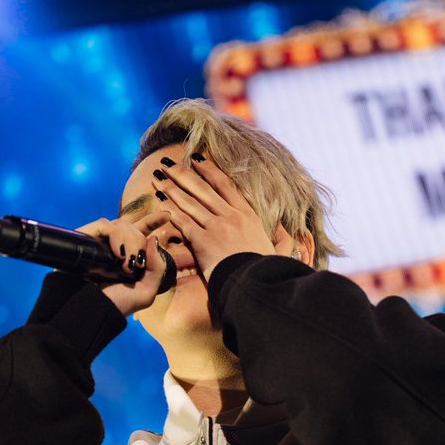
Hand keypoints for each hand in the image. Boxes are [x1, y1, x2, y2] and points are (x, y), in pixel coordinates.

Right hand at [75, 207, 171, 315]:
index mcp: (130, 257)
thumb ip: (157, 268)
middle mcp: (115, 247)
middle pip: (133, 227)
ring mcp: (100, 242)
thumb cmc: (118, 305)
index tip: (167, 215)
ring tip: (126, 262)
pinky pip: (104, 224)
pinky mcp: (85, 239)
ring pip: (120, 224)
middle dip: (140, 241)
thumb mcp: (146, 292)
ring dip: (130, 240)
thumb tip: (153, 238)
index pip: (142, 232)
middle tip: (137, 262)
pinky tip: (118, 253)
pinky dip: (115, 234)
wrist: (92, 309)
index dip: (153, 221)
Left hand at [149, 153, 278, 282]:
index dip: (208, 169)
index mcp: (249, 215)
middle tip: (167, 163)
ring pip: (189, 202)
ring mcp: (216, 227)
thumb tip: (287, 230)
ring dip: (171, 188)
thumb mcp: (281, 251)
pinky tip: (160, 201)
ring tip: (158, 177)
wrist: (256, 284)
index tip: (196, 159)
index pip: (225, 185)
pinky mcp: (203, 241)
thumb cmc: (269, 271)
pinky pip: (183, 222)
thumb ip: (283, 238)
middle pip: (202, 189)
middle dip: (182, 174)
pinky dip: (170, 210)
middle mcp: (231, 216)